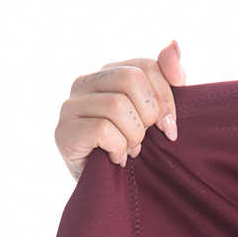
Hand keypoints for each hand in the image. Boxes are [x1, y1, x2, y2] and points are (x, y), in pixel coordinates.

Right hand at [55, 41, 185, 180]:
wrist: (105, 191)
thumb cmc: (130, 150)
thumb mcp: (154, 115)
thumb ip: (167, 80)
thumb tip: (174, 45)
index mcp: (107, 73)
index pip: (146, 66)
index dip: (165, 98)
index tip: (169, 128)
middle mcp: (84, 82)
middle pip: (131, 80)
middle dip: (149, 116)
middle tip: (145, 141)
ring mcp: (70, 106)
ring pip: (117, 106)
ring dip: (133, 137)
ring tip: (130, 152)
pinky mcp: (63, 132)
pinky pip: (103, 130)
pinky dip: (118, 149)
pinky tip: (116, 160)